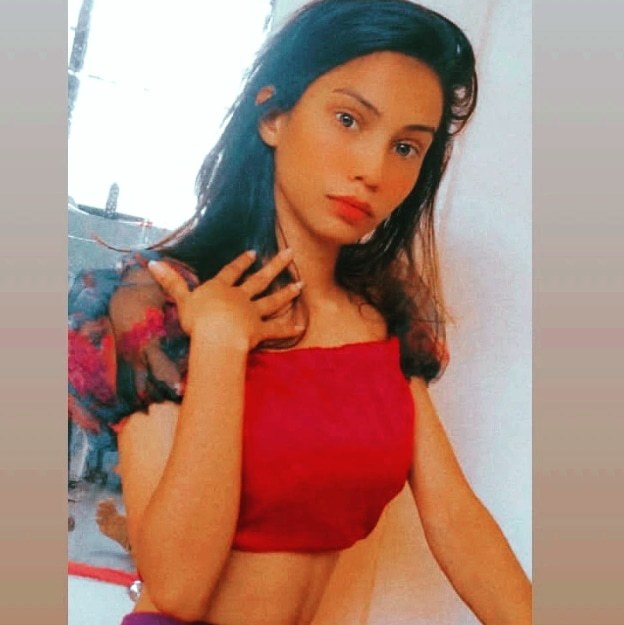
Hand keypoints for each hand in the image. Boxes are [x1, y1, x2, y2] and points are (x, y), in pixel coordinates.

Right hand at [147, 249, 303, 350]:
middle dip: (275, 265)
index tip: (254, 253)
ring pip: (272, 301)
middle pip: (260, 279)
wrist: (216, 335)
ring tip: (300, 284)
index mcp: (220, 288)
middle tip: (290, 252)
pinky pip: (276, 330)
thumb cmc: (197, 318)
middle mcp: (239, 297)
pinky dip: (288, 329)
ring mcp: (252, 313)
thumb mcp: (181, 299)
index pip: (232, 271)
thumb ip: (171, 282)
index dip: (241, 262)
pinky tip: (301, 327)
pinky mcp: (259, 331)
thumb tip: (153, 263)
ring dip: (287, 292)